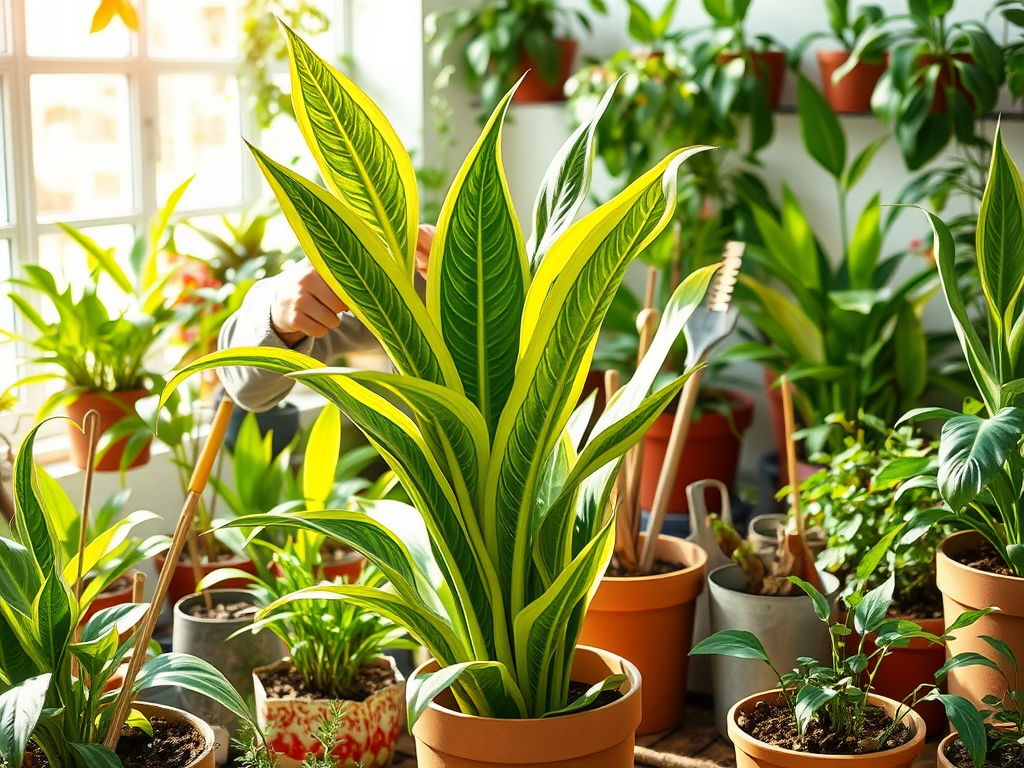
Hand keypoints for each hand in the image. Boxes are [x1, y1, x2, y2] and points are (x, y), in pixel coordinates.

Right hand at [271, 224, 435, 345]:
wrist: (278, 300)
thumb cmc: (316, 283)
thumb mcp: (329, 267)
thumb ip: (359, 260)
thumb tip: (405, 255)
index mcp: (321, 261)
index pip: (349, 279)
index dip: (355, 290)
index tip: (357, 292)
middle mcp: (306, 276)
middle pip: (343, 304)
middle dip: (342, 308)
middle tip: (332, 302)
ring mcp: (296, 296)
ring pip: (333, 321)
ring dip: (331, 321)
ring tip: (320, 309)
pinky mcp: (292, 317)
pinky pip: (320, 331)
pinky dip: (319, 330)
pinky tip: (311, 318)